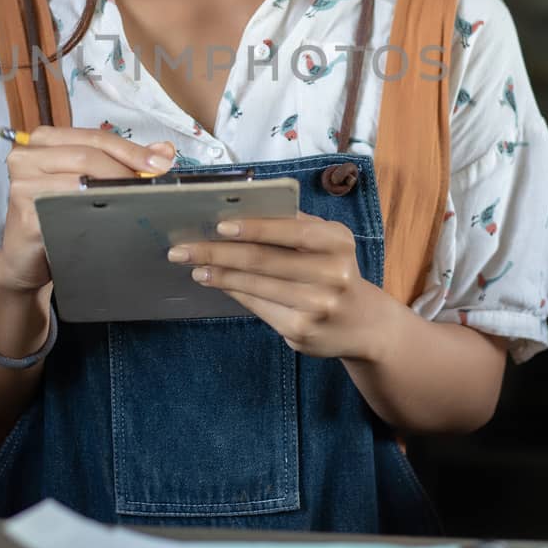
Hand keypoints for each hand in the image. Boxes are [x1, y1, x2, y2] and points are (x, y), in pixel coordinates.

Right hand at [0, 126, 174, 292]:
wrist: (22, 257)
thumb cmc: (56, 214)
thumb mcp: (87, 181)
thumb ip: (121, 162)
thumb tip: (163, 151)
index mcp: (43, 140)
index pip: (94, 137)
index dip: (130, 149)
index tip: (161, 163)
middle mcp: (26, 156)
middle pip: (87, 154)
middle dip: (125, 169)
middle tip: (151, 185)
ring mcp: (22, 184)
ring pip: (80, 179)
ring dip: (114, 190)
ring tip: (137, 200)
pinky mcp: (25, 213)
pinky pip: (68, 208)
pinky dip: (95, 211)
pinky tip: (113, 218)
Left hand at [168, 211, 398, 360]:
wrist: (363, 323)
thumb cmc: (334, 270)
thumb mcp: (328, 243)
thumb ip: (292, 227)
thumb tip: (234, 216)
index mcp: (338, 241)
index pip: (291, 230)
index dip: (254, 227)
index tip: (218, 225)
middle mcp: (333, 274)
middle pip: (264, 260)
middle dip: (218, 253)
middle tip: (183, 249)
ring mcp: (318, 306)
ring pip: (256, 286)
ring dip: (219, 275)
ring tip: (194, 266)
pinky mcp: (302, 331)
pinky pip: (258, 307)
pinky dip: (233, 292)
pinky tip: (215, 283)